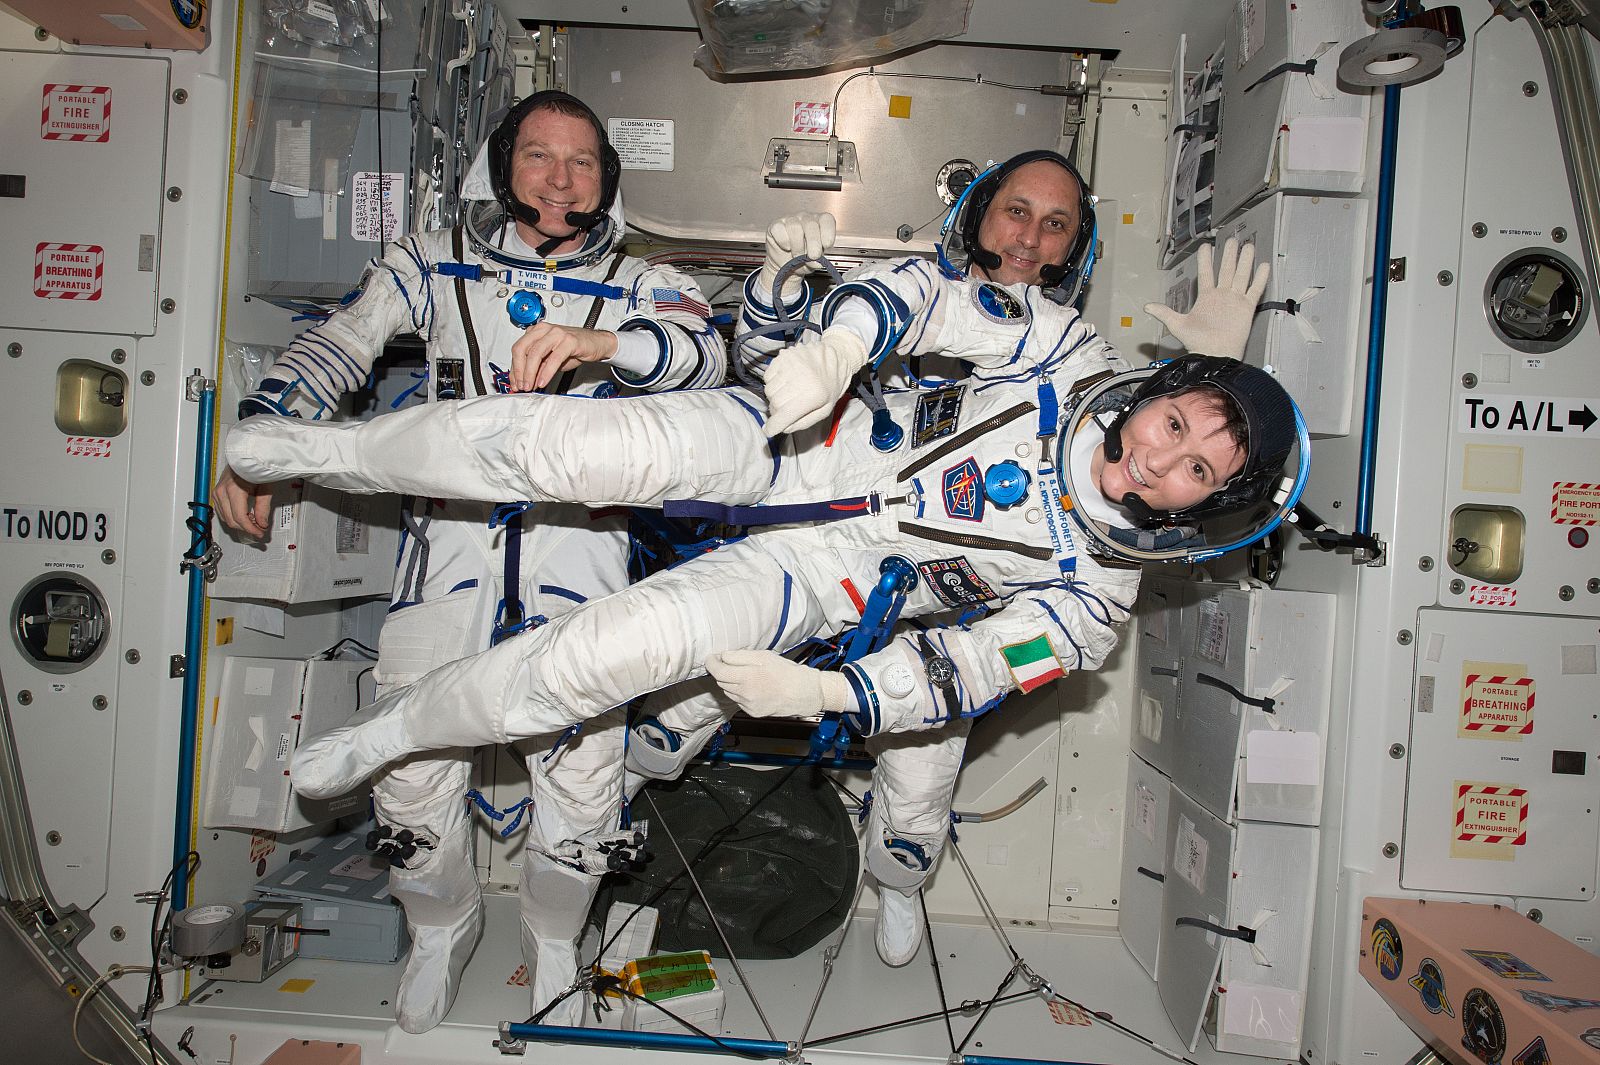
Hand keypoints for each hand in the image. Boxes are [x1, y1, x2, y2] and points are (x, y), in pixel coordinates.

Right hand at [213, 465, 273, 537]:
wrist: (244, 455)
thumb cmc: (254, 466)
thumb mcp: (265, 487)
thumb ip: (263, 508)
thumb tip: (262, 523)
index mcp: (233, 490)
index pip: (240, 518)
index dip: (251, 529)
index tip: (260, 533)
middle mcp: (221, 492)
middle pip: (231, 520)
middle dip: (246, 528)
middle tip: (259, 530)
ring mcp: (217, 492)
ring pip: (225, 518)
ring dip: (239, 524)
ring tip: (253, 523)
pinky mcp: (216, 493)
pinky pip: (222, 512)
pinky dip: (233, 517)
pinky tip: (245, 516)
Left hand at [509, 322, 618, 391]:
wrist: (596, 343)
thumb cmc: (574, 348)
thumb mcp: (550, 359)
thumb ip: (537, 367)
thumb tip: (524, 381)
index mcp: (536, 331)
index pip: (518, 349)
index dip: (514, 369)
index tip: (515, 383)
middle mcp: (544, 330)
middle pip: (522, 349)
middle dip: (519, 371)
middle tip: (521, 386)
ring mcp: (556, 334)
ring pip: (535, 353)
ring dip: (530, 372)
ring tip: (530, 385)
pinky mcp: (569, 340)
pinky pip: (554, 358)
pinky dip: (546, 372)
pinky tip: (543, 381)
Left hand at [705, 649, 852, 717]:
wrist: (804, 693)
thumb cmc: (787, 672)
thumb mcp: (764, 656)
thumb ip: (740, 656)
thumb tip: (723, 656)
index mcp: (747, 677)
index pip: (718, 671)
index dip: (711, 663)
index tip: (712, 657)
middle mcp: (745, 693)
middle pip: (721, 681)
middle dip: (722, 671)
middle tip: (730, 663)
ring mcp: (748, 705)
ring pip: (728, 691)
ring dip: (731, 682)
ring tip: (745, 675)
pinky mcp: (753, 712)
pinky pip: (738, 700)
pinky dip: (740, 692)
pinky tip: (753, 687)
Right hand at [756, 212, 836, 302]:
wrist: (786, 265)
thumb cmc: (802, 259)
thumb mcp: (814, 262)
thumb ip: (817, 261)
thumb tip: (817, 263)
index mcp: (820, 223)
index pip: (826, 219)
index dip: (828, 233)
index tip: (826, 246)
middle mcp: (806, 218)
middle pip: (811, 224)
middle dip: (813, 243)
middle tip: (813, 256)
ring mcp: (790, 220)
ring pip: (795, 227)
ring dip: (797, 246)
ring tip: (797, 256)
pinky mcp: (775, 225)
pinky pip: (779, 229)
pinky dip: (784, 242)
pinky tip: (786, 248)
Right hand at [763, 330, 867, 435]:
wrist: (836, 357)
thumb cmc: (831, 386)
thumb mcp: (824, 410)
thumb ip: (804, 422)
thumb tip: (783, 429)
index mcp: (812, 395)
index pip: (784, 414)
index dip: (774, 426)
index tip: (769, 431)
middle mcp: (799, 379)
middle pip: (774, 404)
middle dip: (778, 411)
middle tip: (787, 408)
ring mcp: (790, 365)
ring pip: (769, 391)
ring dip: (775, 397)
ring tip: (789, 393)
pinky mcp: (783, 357)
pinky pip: (768, 377)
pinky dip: (773, 383)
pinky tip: (785, 381)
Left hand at [1143, 236, 1268, 359]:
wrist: (1214, 354)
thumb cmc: (1197, 342)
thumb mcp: (1177, 325)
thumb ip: (1164, 313)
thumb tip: (1146, 307)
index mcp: (1206, 297)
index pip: (1206, 272)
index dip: (1205, 259)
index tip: (1206, 246)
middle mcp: (1221, 295)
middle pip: (1226, 269)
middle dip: (1229, 254)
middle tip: (1232, 239)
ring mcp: (1235, 300)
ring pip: (1241, 275)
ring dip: (1245, 261)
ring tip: (1248, 246)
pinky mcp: (1246, 307)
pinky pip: (1254, 289)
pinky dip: (1260, 278)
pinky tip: (1264, 265)